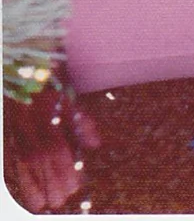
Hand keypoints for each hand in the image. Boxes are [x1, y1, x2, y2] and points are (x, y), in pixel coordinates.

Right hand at [4, 83, 101, 211]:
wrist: (24, 71)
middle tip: (61, 199)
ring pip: (25, 161)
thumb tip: (96, 145)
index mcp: (47, 113)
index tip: (74, 184)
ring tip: (43, 206)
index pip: (55, 145)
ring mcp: (19, 130)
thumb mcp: (69, 98)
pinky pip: (16, 161)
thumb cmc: (51, 84)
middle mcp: (30, 123)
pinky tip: (31, 196)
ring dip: (34, 185)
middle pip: (39, 157)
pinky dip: (23, 179)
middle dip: (50, 180)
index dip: (64, 167)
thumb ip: (82, 121)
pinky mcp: (13, 136)